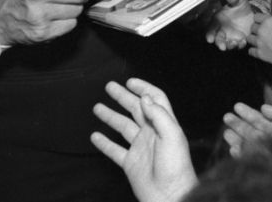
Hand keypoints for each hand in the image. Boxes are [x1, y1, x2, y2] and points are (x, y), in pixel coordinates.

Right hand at [91, 79, 197, 201]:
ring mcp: (141, 148)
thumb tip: (145, 98)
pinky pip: (115, 150)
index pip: (154, 100)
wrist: (170, 195)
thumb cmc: (176, 167)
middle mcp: (152, 134)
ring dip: (110, 116)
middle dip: (123, 97)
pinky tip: (95, 136)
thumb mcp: (172, 136)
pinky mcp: (131, 163)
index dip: (144, 88)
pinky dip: (104, 143)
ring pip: (123, 127)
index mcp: (164, 124)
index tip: (130, 81)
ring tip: (97, 107)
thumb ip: (159, 115)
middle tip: (109, 87)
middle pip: (136, 109)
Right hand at [205, 0, 254, 50]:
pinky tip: (243, 42)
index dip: (209, 35)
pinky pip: (239, 45)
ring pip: (227, 44)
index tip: (210, 39)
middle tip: (222, 47)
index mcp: (218, 21)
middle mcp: (223, 30)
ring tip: (234, 43)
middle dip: (219, 44)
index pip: (211, 29)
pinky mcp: (240, 40)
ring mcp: (231, 36)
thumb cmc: (240, 7)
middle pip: (218, 40)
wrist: (252, 12)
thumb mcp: (238, 1)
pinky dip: (240, 45)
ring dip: (230, 46)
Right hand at [222, 102, 271, 156]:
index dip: (249, 113)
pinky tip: (235, 150)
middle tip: (226, 117)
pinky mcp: (271, 165)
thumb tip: (263, 108)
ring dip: (238, 139)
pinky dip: (244, 155)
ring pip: (251, 145)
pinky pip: (254, 159)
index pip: (261, 120)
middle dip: (239, 125)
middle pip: (253, 132)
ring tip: (226, 133)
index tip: (236, 106)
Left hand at [247, 13, 271, 68]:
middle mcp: (261, 30)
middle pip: (251, 27)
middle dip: (256, 29)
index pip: (256, 16)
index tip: (263, 23)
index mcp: (268, 21)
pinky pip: (250, 50)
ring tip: (260, 41)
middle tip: (263, 33)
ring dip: (254, 39)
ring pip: (249, 38)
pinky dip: (254, 50)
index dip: (260, 20)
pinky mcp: (259, 53)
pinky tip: (261, 49)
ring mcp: (259, 42)